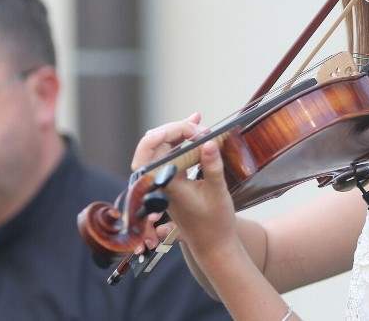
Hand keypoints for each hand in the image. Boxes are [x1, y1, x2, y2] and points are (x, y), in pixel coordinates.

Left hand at [131, 114, 237, 256]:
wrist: (214, 246)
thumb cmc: (215, 224)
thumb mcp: (217, 193)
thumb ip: (212, 166)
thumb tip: (208, 142)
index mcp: (166, 184)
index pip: (151, 152)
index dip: (161, 135)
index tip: (190, 130)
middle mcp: (161, 182)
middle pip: (155, 145)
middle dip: (175, 129)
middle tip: (199, 123)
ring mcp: (166, 181)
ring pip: (164, 149)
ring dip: (179, 133)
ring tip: (198, 122)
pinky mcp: (174, 181)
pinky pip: (173, 156)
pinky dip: (183, 143)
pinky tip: (197, 134)